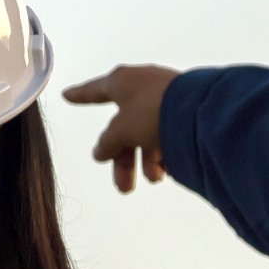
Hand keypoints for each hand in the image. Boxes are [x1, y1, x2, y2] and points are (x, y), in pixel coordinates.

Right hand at [62, 64, 180, 192]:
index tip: (68, 95)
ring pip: (146, 134)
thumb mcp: (121, 130)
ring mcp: (165, 97)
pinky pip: (167, 133)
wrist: (200, 110)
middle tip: (124, 186)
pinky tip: (168, 168)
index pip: (95, 91)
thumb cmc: (152, 110)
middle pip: (123, 127)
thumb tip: (100, 151)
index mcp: (123, 82)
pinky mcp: (185, 109)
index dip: (80, 95)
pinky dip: (164, 152)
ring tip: (155, 177)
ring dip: (147, 160)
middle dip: (124, 159)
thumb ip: (107, 142)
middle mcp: (142, 87)